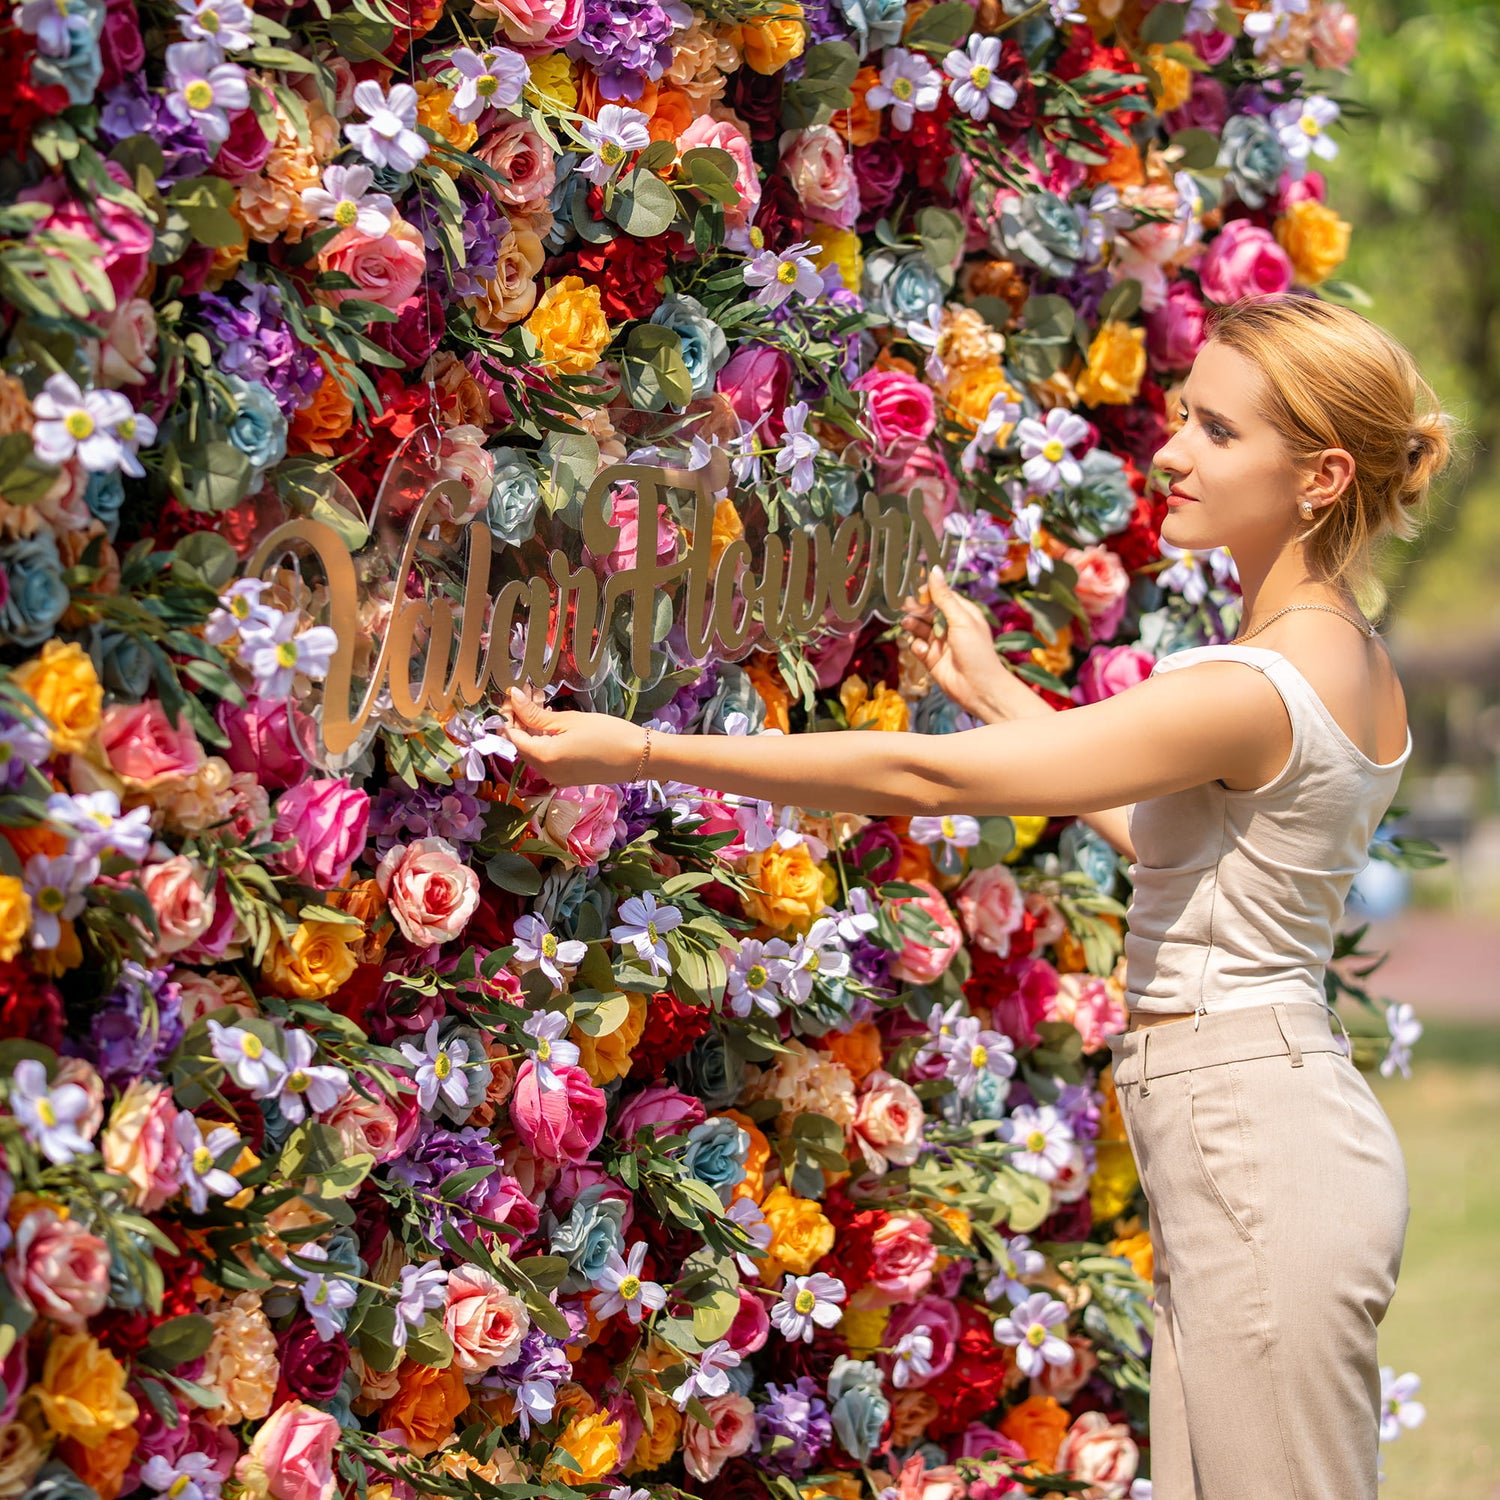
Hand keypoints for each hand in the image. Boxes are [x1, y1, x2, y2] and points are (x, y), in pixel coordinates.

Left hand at [499, 687, 645, 786]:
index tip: (513, 695)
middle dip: (519, 721)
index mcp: (543, 757)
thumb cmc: (607, 733)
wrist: (638, 757)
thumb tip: (514, 698)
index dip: (509, 715)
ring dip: (531, 730)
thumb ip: (536, 713)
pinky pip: (546, 759)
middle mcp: (545, 772)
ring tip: (540, 705)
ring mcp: (555, 778)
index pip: (512, 736)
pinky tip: (551, 725)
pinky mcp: (566, 779)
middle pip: (521, 745)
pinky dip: (543, 742)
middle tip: (527, 696)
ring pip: (533, 752)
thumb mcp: (569, 720)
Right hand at [901, 566, 1017, 720]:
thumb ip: (944, 597)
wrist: (978, 688)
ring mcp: (940, 643)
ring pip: (920, 628)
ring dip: (913, 625)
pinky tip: (921, 649)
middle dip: (917, 608)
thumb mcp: (961, 620)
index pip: (942, 596)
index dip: (928, 591)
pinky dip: (917, 646)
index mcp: (963, 613)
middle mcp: (951, 626)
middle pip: (928, 611)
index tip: (914, 588)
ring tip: (908, 624)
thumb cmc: (976, 651)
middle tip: (905, 605)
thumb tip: (933, 570)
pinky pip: (918, 647)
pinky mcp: (931, 659)